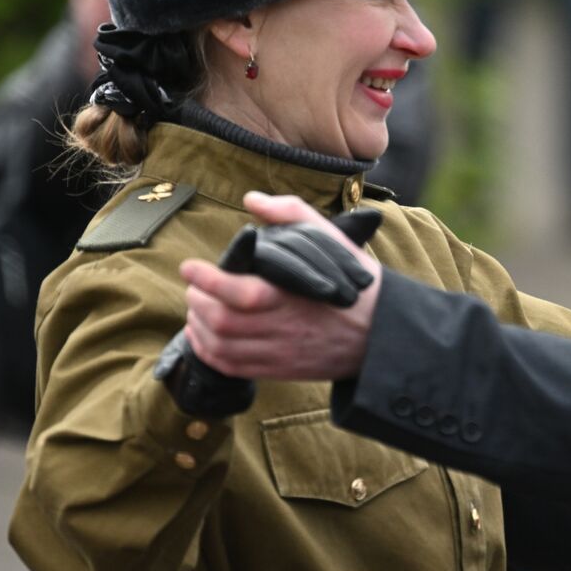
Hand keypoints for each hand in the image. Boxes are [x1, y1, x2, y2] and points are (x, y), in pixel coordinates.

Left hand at [179, 193, 383, 380]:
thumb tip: (253, 200)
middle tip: (193, 285)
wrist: (380, 332)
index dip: (208, 280)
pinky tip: (205, 335)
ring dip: (198, 327)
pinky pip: (232, 367)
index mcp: (294, 293)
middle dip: (198, 301)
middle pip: (223, 321)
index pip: (240, 292)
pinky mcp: (279, 369)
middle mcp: (284, 326)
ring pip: (222, 346)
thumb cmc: (354, 281)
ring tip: (196, 307)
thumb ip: (291, 214)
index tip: (190, 266)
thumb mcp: (332, 238)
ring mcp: (280, 352)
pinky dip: (209, 352)